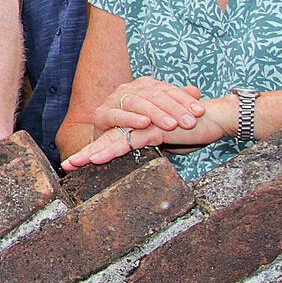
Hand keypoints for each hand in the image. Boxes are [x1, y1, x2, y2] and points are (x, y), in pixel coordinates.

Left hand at [63, 95, 236, 169]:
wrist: (214, 118)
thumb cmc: (191, 131)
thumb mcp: (167, 143)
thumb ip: (151, 148)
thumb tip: (140, 159)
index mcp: (137, 126)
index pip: (111, 138)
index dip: (93, 150)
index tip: (75, 164)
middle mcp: (137, 122)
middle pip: (106, 138)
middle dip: (86, 152)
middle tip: (68, 164)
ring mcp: (144, 124)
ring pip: (113, 139)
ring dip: (94, 152)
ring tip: (77, 163)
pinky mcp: (154, 128)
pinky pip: (129, 140)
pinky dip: (113, 150)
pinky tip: (100, 157)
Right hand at [94, 77, 203, 134]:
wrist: (108, 138)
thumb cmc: (138, 126)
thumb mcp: (162, 114)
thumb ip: (176, 102)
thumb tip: (196, 91)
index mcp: (145, 86)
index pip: (168, 89)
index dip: (185, 100)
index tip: (200, 112)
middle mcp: (129, 89)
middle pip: (154, 94)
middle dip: (174, 108)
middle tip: (189, 122)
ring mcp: (114, 100)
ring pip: (136, 102)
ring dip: (155, 113)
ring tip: (170, 123)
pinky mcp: (102, 115)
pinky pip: (117, 114)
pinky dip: (130, 118)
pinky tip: (144, 123)